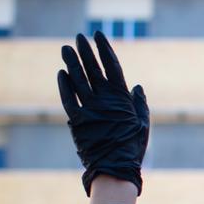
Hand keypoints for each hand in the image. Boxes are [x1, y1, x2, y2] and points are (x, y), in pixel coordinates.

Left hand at [58, 32, 149, 195]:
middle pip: (93, 68)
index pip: (112, 66)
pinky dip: (64, 85)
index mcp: (121, 98)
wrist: (115, 169)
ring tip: (66, 48)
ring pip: (78, 79)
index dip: (104, 49)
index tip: (98, 35)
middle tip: (79, 37)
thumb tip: (136, 86)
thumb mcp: (142, 125)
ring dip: (72, 62)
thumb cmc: (131, 149)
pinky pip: (68, 99)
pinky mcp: (77, 121)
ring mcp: (90, 109)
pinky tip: (61, 73)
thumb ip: (139, 104)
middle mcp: (104, 99)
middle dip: (86, 51)